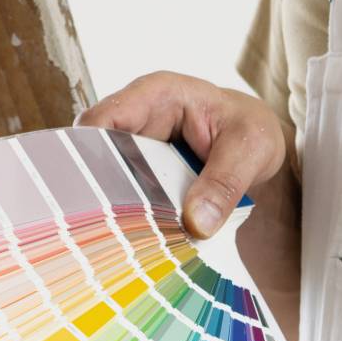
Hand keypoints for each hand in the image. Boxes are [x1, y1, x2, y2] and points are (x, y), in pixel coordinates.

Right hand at [76, 71, 290, 237]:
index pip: (101, 119)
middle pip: (93, 156)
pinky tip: (139, 244)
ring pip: (104, 183)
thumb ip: (226, 183)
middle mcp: (135, 121)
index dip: (86, 153)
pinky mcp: (140, 179)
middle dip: (98, 193)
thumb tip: (196, 223)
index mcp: (155, 96)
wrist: (255, 147)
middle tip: (110, 231)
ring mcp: (134, 152)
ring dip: (114, 213)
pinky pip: (124, 200)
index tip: (91, 193)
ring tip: (124, 244)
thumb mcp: (251, 150)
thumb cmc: (250, 132)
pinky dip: (131, 221)